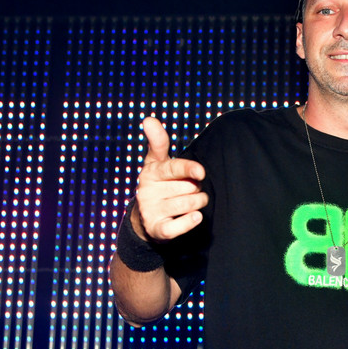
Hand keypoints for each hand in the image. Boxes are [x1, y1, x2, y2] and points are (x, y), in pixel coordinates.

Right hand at [132, 117, 207, 241]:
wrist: (146, 218)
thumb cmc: (159, 185)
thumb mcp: (156, 162)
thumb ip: (158, 142)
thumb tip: (149, 119)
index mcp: (151, 172)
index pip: (172, 168)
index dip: (188, 169)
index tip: (201, 172)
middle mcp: (148, 191)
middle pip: (187, 187)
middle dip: (197, 189)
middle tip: (194, 189)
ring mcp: (151, 211)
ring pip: (186, 204)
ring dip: (198, 203)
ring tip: (196, 201)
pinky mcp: (156, 229)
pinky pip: (176, 227)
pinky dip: (189, 222)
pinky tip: (196, 216)